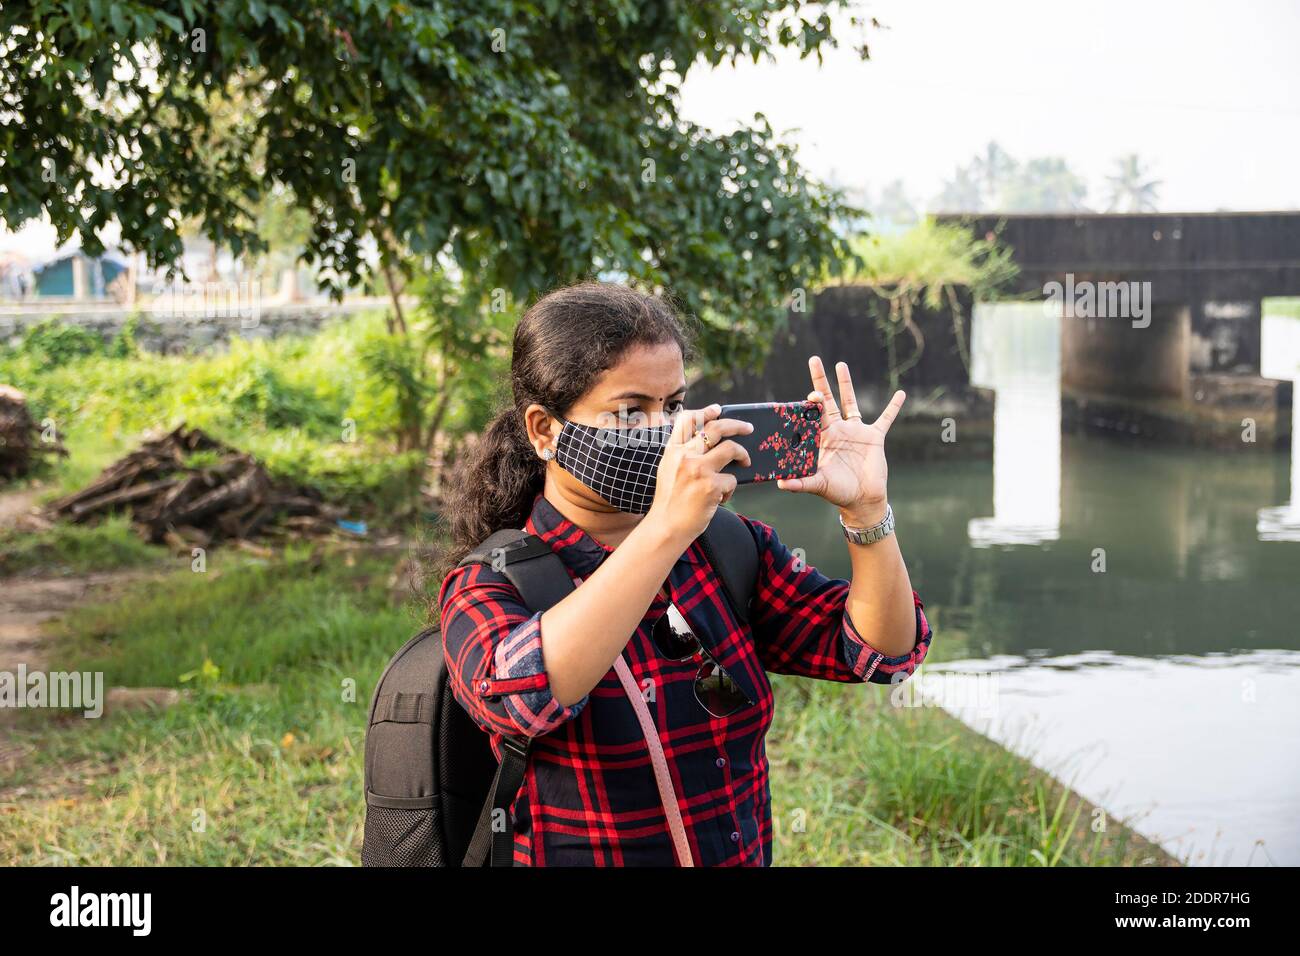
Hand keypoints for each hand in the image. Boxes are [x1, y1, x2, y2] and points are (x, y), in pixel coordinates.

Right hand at [646, 405, 751, 544]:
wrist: (667, 527)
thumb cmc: (670, 501)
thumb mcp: (669, 470)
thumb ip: (683, 454)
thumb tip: (709, 440)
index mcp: (673, 450)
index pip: (688, 419)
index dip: (705, 411)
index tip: (718, 410)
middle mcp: (685, 456)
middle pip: (716, 428)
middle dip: (737, 425)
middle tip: (748, 428)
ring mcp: (698, 470)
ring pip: (731, 449)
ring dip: (743, 455)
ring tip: (746, 462)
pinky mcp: (711, 486)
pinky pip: (732, 479)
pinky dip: (730, 489)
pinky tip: (721, 499)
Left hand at [776, 356, 903, 524]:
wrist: (861, 500)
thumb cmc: (837, 492)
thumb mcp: (818, 486)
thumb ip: (801, 483)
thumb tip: (781, 484)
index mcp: (821, 439)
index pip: (812, 416)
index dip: (809, 405)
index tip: (810, 396)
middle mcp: (836, 431)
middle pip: (827, 401)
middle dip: (820, 381)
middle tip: (814, 360)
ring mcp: (855, 432)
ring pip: (850, 402)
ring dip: (846, 383)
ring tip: (840, 364)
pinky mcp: (874, 437)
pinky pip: (886, 419)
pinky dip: (893, 407)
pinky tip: (900, 394)